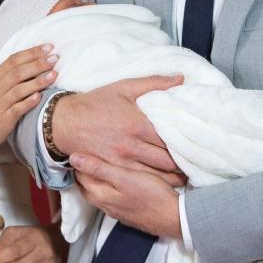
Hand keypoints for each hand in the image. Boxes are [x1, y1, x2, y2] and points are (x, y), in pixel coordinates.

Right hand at [0, 45, 56, 151]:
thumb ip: (8, 77)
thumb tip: (32, 63)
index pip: (13, 60)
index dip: (31, 52)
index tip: (48, 47)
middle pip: (18, 72)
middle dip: (38, 63)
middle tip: (54, 58)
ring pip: (19, 89)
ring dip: (38, 81)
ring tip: (54, 74)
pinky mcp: (3, 120)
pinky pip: (17, 109)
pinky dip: (28, 102)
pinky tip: (40, 97)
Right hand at [53, 75, 184, 183]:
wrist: (65, 122)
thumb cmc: (95, 103)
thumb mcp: (124, 88)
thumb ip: (154, 83)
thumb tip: (180, 78)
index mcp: (138, 125)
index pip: (170, 139)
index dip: (186, 145)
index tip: (197, 146)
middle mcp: (132, 146)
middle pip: (167, 161)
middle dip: (183, 164)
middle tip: (195, 164)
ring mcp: (122, 161)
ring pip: (156, 175)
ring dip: (173, 177)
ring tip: (185, 176)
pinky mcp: (112, 170)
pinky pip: (139, 181)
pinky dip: (154, 183)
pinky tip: (164, 184)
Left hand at [71, 153, 182, 239]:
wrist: (174, 218)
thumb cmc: (150, 194)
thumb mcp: (124, 177)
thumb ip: (98, 168)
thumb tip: (74, 158)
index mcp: (100, 195)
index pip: (80, 176)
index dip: (80, 161)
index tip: (82, 147)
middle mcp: (105, 205)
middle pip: (87, 186)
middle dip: (85, 171)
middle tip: (89, 153)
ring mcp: (117, 211)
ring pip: (99, 192)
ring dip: (97, 179)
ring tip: (101, 163)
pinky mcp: (128, 213)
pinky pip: (111, 197)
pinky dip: (109, 186)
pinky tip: (118, 180)